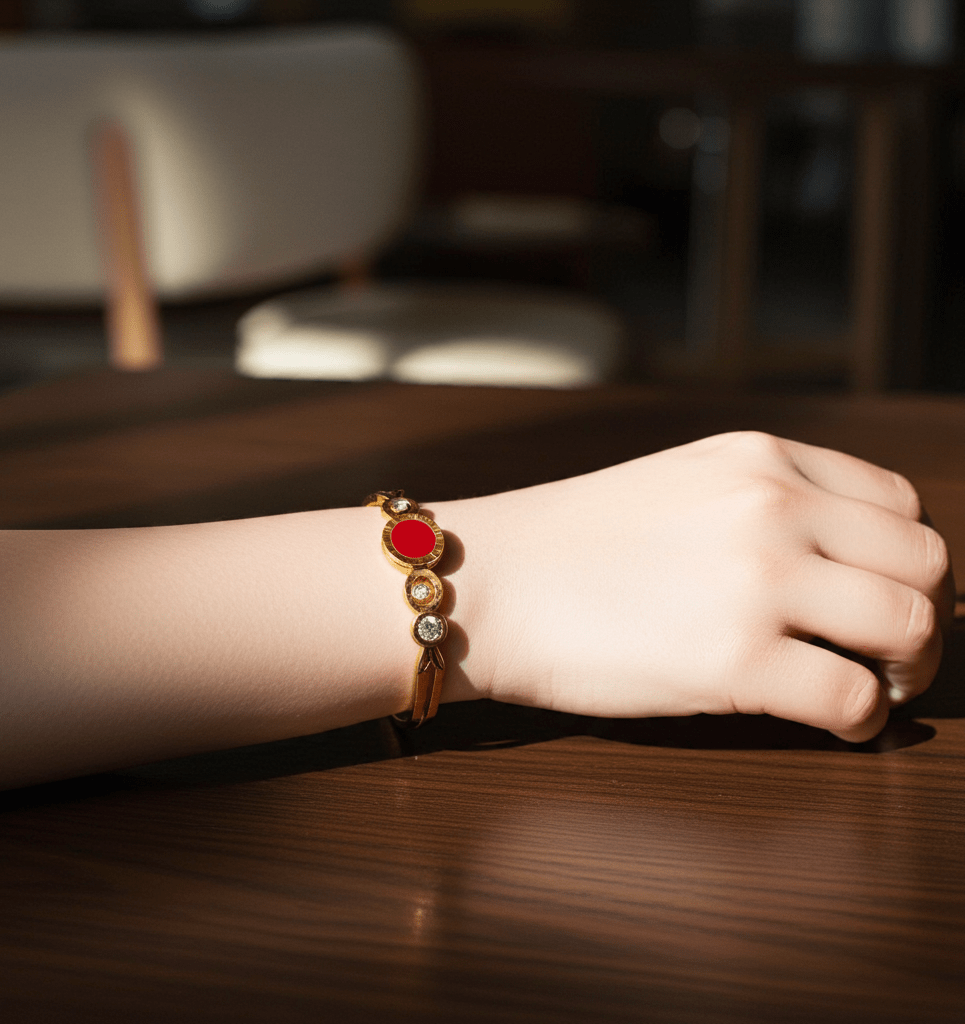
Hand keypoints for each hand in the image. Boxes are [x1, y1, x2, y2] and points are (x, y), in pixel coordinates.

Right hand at [438, 432, 953, 741]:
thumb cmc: (571, 544)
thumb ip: (765, 503)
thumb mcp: (681, 483)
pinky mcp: (736, 659)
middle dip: (922, 617)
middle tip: (889, 654)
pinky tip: (828, 719)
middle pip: (925, 564)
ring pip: (910, 627)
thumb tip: (844, 565)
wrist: (493, 585)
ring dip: (904, 669)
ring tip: (866, 686)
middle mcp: (773, 505)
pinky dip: (859, 719)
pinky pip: (854, 699)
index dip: (904, 562)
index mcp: (761, 458)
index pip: (900, 505)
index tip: (880, 597)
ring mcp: (758, 580)